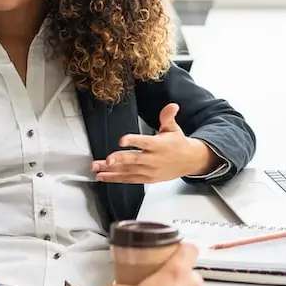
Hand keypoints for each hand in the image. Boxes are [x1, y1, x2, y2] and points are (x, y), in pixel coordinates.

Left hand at [92, 103, 217, 183]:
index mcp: (159, 145)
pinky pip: (129, 180)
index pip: (145, 142)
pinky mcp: (147, 179)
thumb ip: (168, 117)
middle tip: (106, 160)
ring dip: (111, 170)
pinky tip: (103, 177)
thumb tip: (172, 106)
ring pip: (128, 171)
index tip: (122, 140)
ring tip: (97, 168)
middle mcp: (153, 159)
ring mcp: (149, 171)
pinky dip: (115, 179)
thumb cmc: (178, 144)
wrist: (189, 162)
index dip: (133, 141)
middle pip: (134, 160)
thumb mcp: (174, 129)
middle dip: (119, 160)